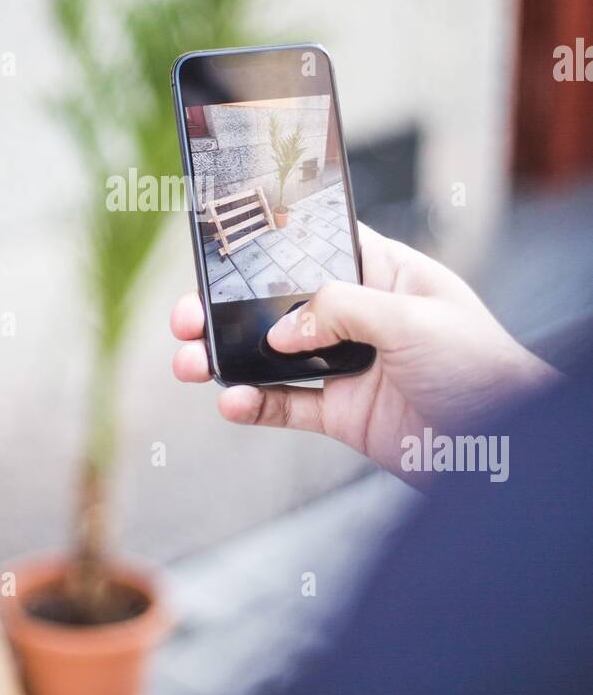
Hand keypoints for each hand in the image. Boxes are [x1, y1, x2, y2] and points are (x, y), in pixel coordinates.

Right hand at [171, 224, 554, 485]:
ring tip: (187, 362)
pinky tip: (229, 400)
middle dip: (228, 309)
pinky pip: (287, 406)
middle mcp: (362, 317)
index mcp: (386, 275)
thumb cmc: (483, 368)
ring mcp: (349, 366)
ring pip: (273, 356)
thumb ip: (341, 311)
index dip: (271, 244)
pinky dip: (253, 405)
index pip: (318, 247)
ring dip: (226, 357)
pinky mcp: (343, 414)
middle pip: (280, 304)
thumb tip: (281, 328)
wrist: (508, 450)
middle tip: (186, 315)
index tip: (221, 243)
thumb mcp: (414, 319)